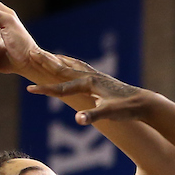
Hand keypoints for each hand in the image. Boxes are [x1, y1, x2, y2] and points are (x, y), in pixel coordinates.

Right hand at [25, 50, 153, 124]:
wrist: (145, 103)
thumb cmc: (127, 109)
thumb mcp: (109, 114)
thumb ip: (93, 116)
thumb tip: (78, 119)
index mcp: (89, 83)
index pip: (62, 88)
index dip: (45, 90)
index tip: (29, 90)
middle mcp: (91, 76)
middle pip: (64, 69)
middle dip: (46, 64)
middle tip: (30, 54)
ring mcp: (97, 76)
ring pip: (73, 66)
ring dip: (59, 61)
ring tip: (48, 55)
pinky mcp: (102, 80)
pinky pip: (83, 69)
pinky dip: (73, 65)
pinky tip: (73, 66)